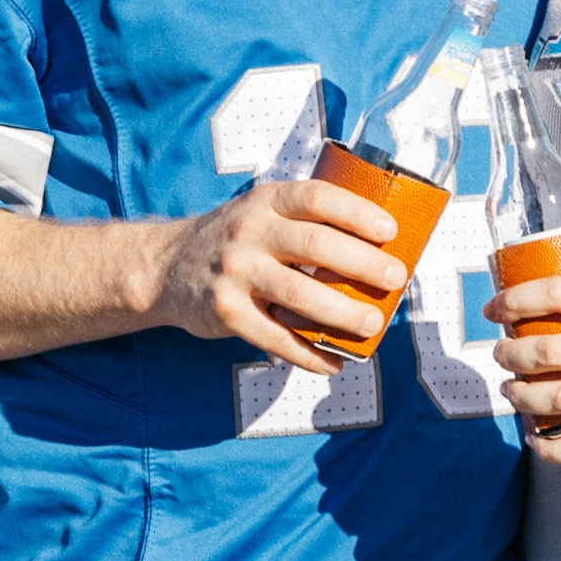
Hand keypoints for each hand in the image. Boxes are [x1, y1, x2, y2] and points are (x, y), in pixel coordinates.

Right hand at [151, 173, 417, 374]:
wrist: (165, 267)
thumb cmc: (233, 239)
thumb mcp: (261, 212)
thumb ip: (304, 223)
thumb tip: (377, 251)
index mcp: (265, 202)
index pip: (317, 198)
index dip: (358, 213)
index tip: (390, 231)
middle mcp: (249, 232)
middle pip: (316, 246)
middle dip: (363, 263)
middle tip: (394, 278)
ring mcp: (236, 272)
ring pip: (300, 294)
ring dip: (343, 313)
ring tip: (372, 324)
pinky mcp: (227, 312)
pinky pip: (276, 338)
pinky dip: (309, 354)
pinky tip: (334, 362)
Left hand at [494, 259, 560, 461]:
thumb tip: (554, 273)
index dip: (516, 299)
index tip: (495, 308)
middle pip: (552, 351)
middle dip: (511, 353)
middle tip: (500, 353)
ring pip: (560, 399)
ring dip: (522, 396)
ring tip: (511, 389)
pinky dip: (551, 446)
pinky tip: (535, 436)